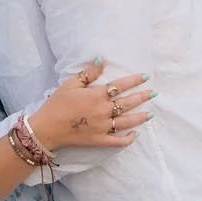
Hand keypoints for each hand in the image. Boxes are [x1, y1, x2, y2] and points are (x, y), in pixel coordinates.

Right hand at [27, 59, 152, 155]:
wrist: (47, 128)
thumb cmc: (56, 104)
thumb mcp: (70, 84)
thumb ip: (88, 73)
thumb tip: (101, 59)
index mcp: (96, 96)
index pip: (120, 86)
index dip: (134, 80)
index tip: (146, 77)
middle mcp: (103, 111)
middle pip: (128, 103)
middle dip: (142, 97)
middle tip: (154, 93)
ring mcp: (103, 127)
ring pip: (127, 122)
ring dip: (140, 117)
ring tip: (150, 114)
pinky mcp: (99, 140)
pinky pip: (118, 141)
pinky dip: (128, 139)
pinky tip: (135, 135)